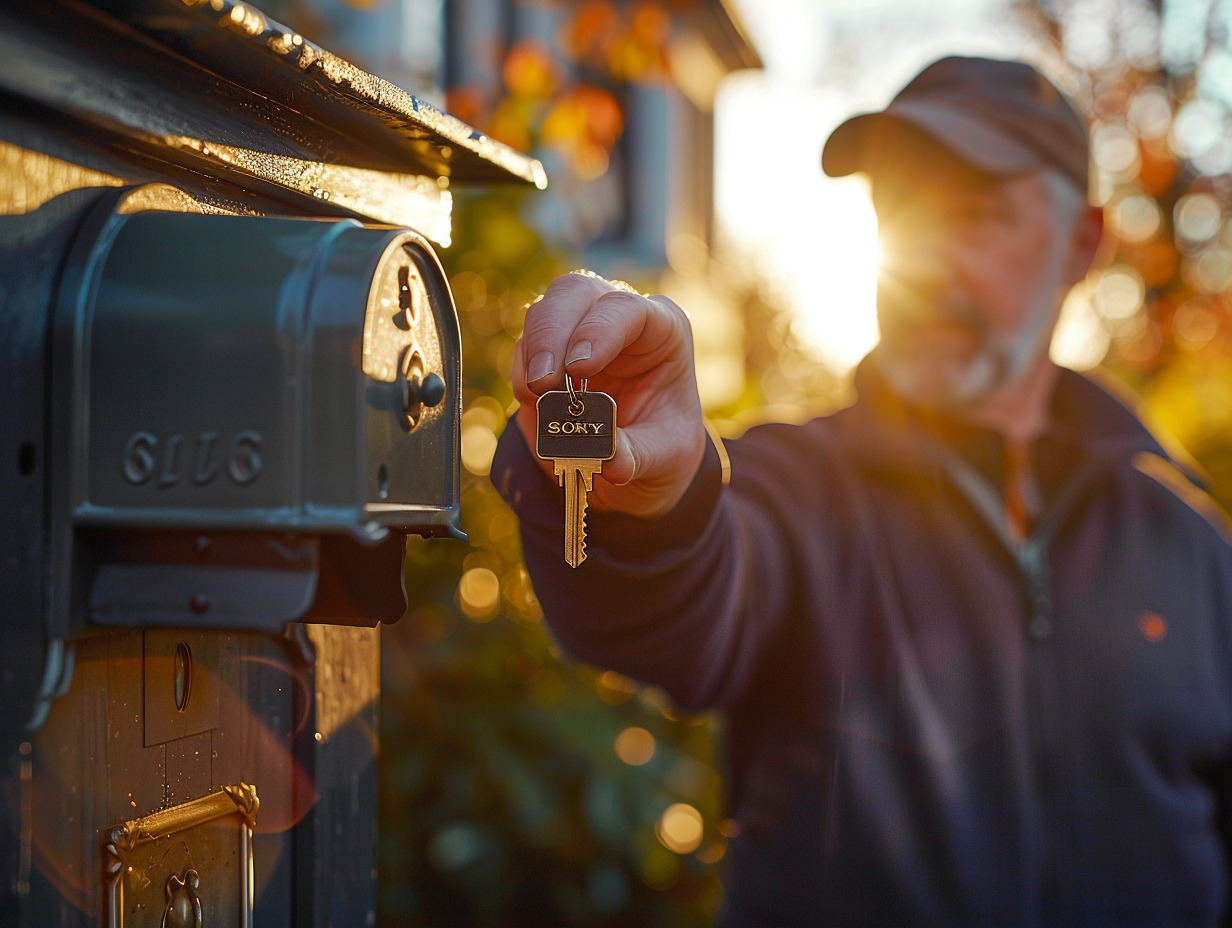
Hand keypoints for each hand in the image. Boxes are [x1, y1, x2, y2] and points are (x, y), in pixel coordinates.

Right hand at [511, 272, 706, 518]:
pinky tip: (534, 403)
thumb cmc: (665, 446)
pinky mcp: (549, 353)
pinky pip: (525, 350)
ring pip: (542, 314)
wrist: (643, 462)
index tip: (578, 368)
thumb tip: (608, 458)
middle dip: (551, 333)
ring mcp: (579, 329)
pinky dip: (522, 376)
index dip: (599, 330)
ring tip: (536, 398)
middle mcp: (619, 318)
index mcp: (662, 329)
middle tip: (542, 383)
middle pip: (575, 292)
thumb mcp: (664, 457)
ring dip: (532, 356)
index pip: (627, 308)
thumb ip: (637, 455)